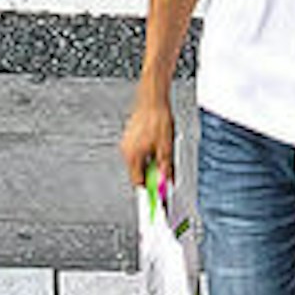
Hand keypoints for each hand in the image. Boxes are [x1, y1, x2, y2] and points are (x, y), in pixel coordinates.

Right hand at [119, 80, 175, 194]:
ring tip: (164, 155)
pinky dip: (148, 154)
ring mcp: (127, 143)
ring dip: (152, 164)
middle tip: (165, 176)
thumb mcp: (166, 147)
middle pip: (139, 173)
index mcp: (132, 156)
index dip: (150, 191)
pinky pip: (139, 151)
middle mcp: (126, 151)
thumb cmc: (158, 118)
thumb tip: (167, 182)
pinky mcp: (131, 136)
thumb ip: (165, 168)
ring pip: (140, 162)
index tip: (157, 198)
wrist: (153, 97)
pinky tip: (158, 146)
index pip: (139, 183)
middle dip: (153, 176)